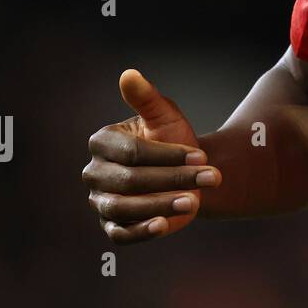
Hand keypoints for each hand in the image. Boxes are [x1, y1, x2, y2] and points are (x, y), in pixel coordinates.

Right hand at [82, 69, 222, 244]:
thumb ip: (147, 98)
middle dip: (173, 179)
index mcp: (103, 143)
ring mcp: (101, 201)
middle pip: (130, 180)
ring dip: (161, 205)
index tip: (202, 155)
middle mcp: (95, 173)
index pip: (133, 152)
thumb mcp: (165, 116)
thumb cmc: (173, 137)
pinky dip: (142, 231)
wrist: (187, 170)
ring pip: (125, 207)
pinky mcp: (113, 225)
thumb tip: (128, 74)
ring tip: (194, 201)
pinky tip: (165, 225)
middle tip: (211, 178)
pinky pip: (121, 233)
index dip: (168, 155)